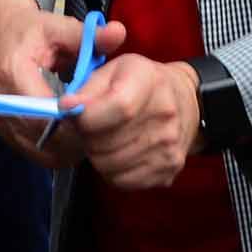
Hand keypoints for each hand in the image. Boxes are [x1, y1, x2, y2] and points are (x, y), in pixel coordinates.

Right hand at [0, 0, 127, 166]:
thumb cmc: (29, 32)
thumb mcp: (59, 27)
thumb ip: (89, 36)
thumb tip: (119, 32)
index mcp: (13, 73)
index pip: (43, 110)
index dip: (72, 118)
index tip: (97, 115)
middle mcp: (1, 102)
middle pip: (42, 135)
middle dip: (75, 136)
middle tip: (102, 130)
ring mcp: (1, 120)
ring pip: (40, 150)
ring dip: (68, 148)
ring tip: (90, 134)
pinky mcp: (6, 132)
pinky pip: (35, 153)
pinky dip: (57, 151)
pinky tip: (74, 138)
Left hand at [64, 56, 201, 189]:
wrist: (186, 102)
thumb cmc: (141, 83)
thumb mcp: (114, 70)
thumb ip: (87, 89)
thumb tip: (65, 108)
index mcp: (149, 82)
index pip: (118, 107)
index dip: (86, 116)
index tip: (69, 112)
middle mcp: (165, 116)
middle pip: (107, 141)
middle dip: (86, 135)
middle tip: (88, 126)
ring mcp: (169, 147)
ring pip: (109, 165)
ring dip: (96, 154)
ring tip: (102, 138)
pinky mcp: (168, 170)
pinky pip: (122, 181)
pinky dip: (110, 170)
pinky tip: (115, 152)